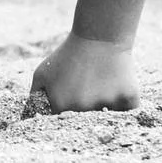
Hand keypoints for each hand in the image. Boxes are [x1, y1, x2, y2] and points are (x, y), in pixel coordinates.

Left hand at [25, 34, 139, 115]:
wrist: (99, 36)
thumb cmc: (68, 56)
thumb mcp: (43, 74)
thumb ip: (35, 99)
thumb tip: (33, 120)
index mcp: (61, 106)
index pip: (64, 126)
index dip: (68, 116)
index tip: (72, 103)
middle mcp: (83, 109)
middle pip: (86, 125)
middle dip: (86, 113)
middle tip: (88, 91)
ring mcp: (106, 105)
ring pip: (107, 120)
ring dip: (105, 109)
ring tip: (102, 86)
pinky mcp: (128, 100)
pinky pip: (128, 113)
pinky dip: (124, 104)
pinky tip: (117, 86)